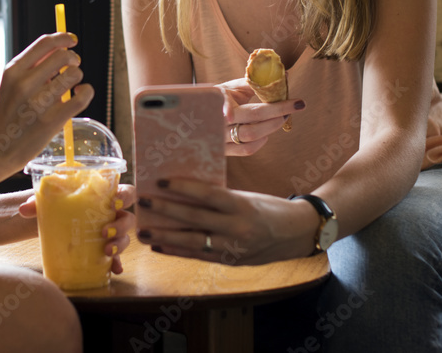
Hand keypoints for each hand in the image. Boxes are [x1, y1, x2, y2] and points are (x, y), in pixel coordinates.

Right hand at [0, 32, 93, 175]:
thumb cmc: (9, 113)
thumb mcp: (12, 83)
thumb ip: (33, 66)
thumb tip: (61, 47)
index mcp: (13, 71)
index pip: (44, 43)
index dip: (64, 38)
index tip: (72, 40)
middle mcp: (24, 84)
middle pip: (63, 56)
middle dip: (73, 58)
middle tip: (72, 67)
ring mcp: (38, 103)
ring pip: (74, 74)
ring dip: (78, 76)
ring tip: (72, 84)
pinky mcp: (52, 121)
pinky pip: (81, 97)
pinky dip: (87, 91)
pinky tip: (81, 93)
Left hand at [19, 184, 136, 273]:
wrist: (52, 222)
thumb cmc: (58, 205)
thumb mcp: (50, 201)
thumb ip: (38, 202)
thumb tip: (24, 209)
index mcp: (105, 196)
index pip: (125, 192)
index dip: (124, 195)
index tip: (114, 201)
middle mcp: (112, 214)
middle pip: (128, 218)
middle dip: (121, 226)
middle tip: (104, 231)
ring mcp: (111, 233)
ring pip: (125, 238)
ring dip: (119, 244)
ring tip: (106, 251)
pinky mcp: (106, 250)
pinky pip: (118, 257)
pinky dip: (117, 263)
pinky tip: (114, 269)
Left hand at [134, 178, 316, 264]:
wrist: (297, 234)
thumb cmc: (269, 208)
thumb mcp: (246, 197)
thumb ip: (220, 197)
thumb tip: (184, 191)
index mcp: (241, 206)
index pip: (207, 194)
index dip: (182, 187)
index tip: (160, 180)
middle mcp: (236, 229)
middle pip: (194, 219)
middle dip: (165, 211)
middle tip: (143, 203)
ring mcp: (233, 248)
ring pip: (192, 242)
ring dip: (164, 237)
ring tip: (144, 232)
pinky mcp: (230, 262)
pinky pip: (198, 256)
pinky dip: (177, 252)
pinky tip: (160, 247)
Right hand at [217, 78, 304, 155]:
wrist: (193, 111)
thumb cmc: (216, 96)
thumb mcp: (230, 86)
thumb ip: (252, 83)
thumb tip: (282, 75)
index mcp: (221, 103)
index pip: (256, 110)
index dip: (279, 108)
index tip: (298, 103)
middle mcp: (219, 123)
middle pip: (254, 127)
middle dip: (277, 118)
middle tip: (291, 109)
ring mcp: (219, 138)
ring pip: (250, 139)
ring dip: (270, 129)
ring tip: (279, 118)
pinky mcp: (222, 149)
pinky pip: (245, 150)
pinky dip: (259, 142)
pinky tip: (264, 133)